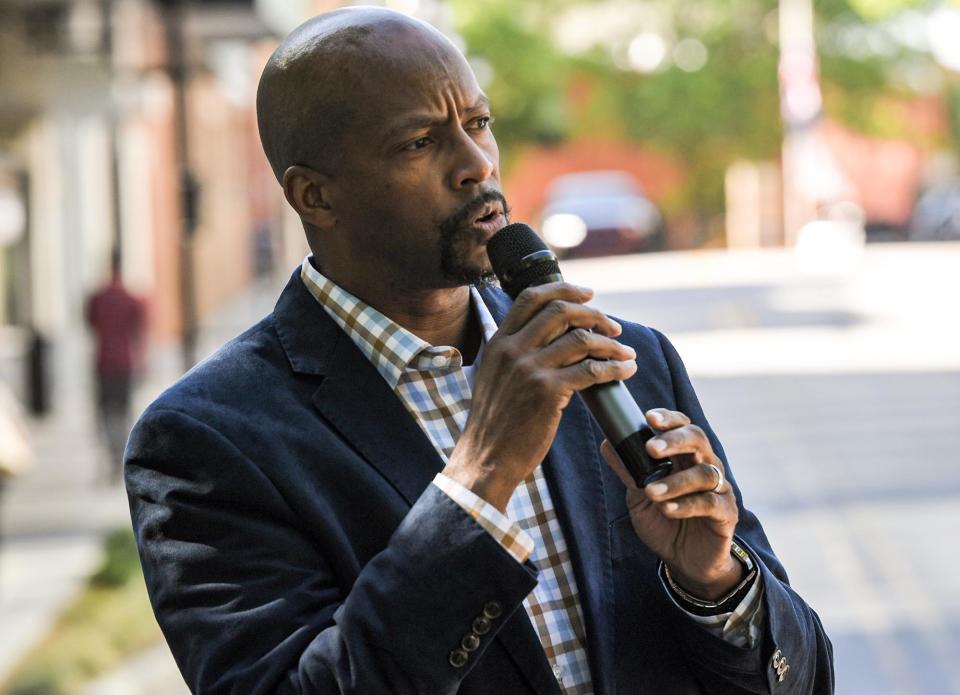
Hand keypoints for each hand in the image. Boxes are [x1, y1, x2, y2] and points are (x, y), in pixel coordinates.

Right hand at [444, 282, 636, 510]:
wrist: (485, 458)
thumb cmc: (494, 423)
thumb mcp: (493, 376)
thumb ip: (513, 353)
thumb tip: (551, 338)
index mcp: (498, 342)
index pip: (531, 297)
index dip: (564, 289)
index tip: (589, 294)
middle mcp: (512, 349)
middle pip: (561, 311)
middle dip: (595, 314)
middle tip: (614, 328)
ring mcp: (529, 369)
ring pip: (581, 339)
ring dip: (611, 344)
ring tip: (626, 354)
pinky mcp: (547, 392)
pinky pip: (591, 370)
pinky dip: (614, 368)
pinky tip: (625, 371)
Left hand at [600, 408, 741, 600]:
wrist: (685, 561)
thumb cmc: (664, 521)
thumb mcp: (638, 496)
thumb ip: (628, 471)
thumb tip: (607, 443)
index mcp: (685, 457)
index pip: (683, 426)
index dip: (669, 419)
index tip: (649, 417)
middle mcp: (706, 466)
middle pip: (698, 440)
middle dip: (674, 440)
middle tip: (651, 449)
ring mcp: (719, 489)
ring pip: (704, 473)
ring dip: (675, 481)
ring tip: (651, 492)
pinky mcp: (726, 513)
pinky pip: (710, 503)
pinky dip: (686, 505)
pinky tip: (667, 509)